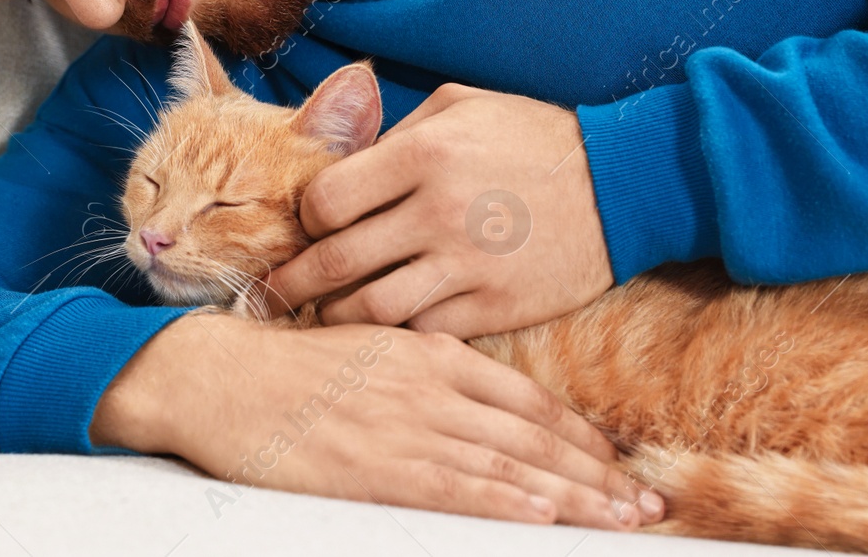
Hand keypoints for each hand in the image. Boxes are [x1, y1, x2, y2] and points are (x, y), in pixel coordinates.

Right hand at [91, 311, 661, 527]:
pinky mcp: (369, 465)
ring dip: (573, 495)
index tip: (625, 462)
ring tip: (623, 517)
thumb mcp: (371, 349)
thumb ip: (427, 372)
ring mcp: (402, 425)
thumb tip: (477, 403)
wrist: (216, 373)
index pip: (529, 400)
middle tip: (650, 502)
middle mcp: (429, 386)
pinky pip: (451, 486)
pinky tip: (542, 514)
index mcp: (432, 354)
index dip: (583, 436)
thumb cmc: (288, 365)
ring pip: (507, 465)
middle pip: (533, 437)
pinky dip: (502, 501)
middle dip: (599, 474)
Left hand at [263, 83, 612, 338]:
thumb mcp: (462, 105)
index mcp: (423, 153)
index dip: (305, 217)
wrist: (626, 182)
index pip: (326, 200)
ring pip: (371, 311)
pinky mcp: (497, 307)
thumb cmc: (535, 137)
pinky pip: (424, 333)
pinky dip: (396, 337)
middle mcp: (439, 211)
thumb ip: (395, 133)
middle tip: (269, 296)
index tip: (309, 225)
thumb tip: (339, 164)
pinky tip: (382, 335)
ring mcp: (469, 265)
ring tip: (318, 322)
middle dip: (291, 283)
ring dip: (336, 319)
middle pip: (334, 262)